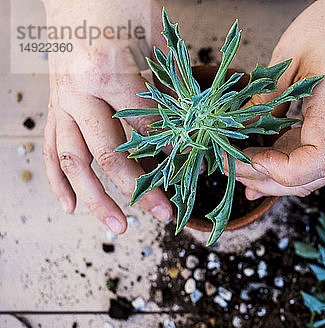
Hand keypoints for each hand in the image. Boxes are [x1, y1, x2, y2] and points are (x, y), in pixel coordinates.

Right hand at [42, 0, 171, 232]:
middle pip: (110, 152)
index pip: (147, 127)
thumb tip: (187, 128)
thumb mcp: (153, 41)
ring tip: (117, 227)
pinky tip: (69, 206)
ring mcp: (61, 100)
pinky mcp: (52, 106)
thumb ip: (168, 86)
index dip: (172, 151)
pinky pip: (51, 148)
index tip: (191, 170)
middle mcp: (80, 91)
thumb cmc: (120, 7)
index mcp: (110, 71)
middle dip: (139, 188)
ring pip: (74, 160)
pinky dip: (57, 180)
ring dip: (95, 198)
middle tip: (163, 214)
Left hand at [235, 0, 324, 199]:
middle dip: (263, 178)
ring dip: (273, 178)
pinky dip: (286, 168)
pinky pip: (315, 161)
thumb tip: (240, 128)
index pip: (318, 161)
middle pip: (309, 179)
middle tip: (227, 162)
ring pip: (311, 176)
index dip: (282, 170)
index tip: (253, 157)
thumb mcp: (291, 53)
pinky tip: (261, 165)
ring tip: (238, 165)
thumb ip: (266, 96)